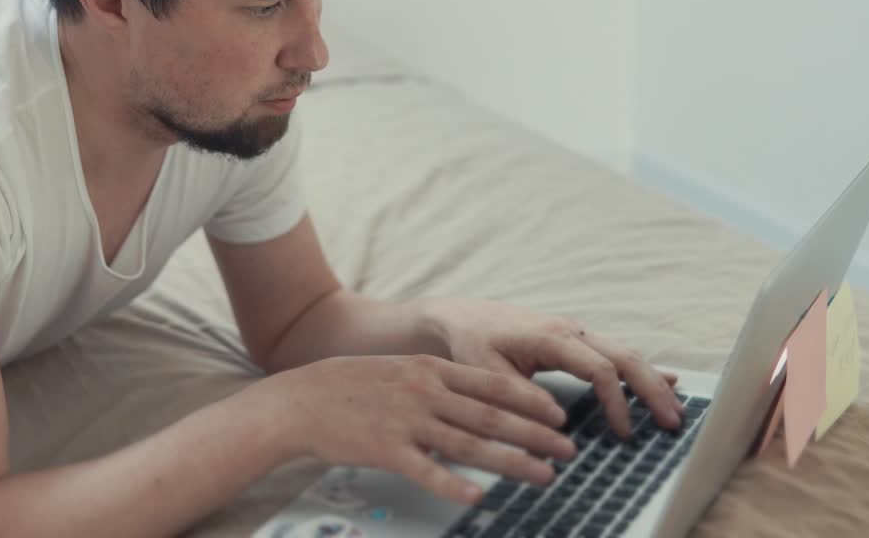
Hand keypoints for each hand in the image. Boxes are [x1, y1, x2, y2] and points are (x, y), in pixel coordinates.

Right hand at [248, 354, 578, 504]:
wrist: (300, 400)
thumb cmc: (350, 387)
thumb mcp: (399, 372)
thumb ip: (436, 383)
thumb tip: (474, 399)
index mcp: (430, 370)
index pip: (492, 384)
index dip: (531, 399)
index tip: (560, 412)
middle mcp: (425, 392)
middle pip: (492, 415)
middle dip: (536, 433)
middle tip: (568, 449)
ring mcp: (406, 421)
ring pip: (471, 444)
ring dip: (512, 461)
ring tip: (543, 475)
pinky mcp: (386, 450)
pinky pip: (427, 471)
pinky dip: (455, 485)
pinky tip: (479, 498)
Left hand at [419, 297, 684, 437]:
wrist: (461, 318)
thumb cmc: (471, 344)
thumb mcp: (487, 373)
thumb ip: (519, 395)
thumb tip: (554, 422)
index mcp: (552, 336)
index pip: (599, 369)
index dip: (616, 402)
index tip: (624, 433)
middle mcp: (570, 330)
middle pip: (624, 357)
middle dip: (651, 389)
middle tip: (673, 422)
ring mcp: (575, 332)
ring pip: (624, 353)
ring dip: (651, 381)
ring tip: (675, 410)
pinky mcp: (575, 340)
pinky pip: (614, 353)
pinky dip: (640, 368)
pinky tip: (665, 379)